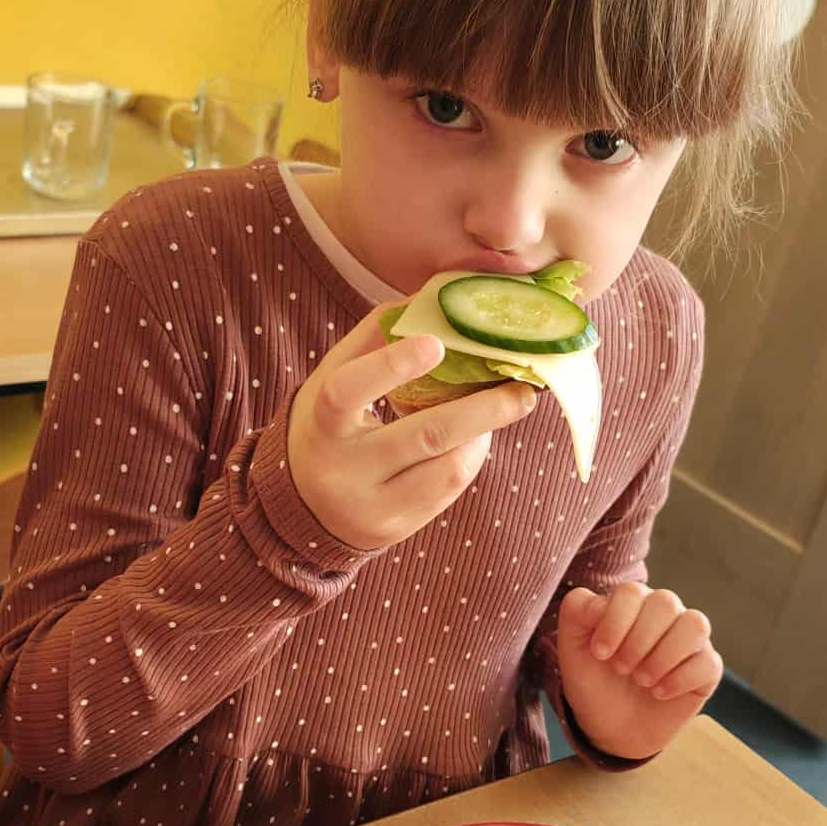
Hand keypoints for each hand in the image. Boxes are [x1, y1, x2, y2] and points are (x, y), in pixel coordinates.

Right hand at [288, 307, 537, 549]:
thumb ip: (374, 335)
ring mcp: (370, 506)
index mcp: (322, 423)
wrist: (302, 505)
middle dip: (483, 410)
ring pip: (447, 470)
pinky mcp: (394, 529)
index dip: (392, 365)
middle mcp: (342, 470)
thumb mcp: (333, 377)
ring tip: (500, 411)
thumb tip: (431, 296)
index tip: (437, 342)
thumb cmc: (329, 424)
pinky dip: (469, 458)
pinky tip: (475, 440)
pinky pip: (447, 491)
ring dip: (482, 435)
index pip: (349, 391)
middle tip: (524, 388)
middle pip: (424, 436)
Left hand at [557, 583, 722, 759]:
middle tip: (621, 668)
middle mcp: (666, 614)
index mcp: (633, 603)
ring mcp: (690, 640)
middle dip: (638, 641)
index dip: (614, 622)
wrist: (612, 729)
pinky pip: (708, 662)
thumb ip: (577, 611)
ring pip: (695, 625)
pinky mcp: (707, 668)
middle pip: (665, 602)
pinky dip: (679, 680)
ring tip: (642, 680)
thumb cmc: (594, 682)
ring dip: (663, 656)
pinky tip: (659, 693)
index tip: (599, 653)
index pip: (631, 592)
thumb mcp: (572, 648)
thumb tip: (601, 600)